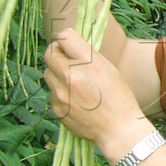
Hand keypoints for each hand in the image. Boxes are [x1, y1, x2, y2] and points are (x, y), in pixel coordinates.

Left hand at [43, 28, 150, 155]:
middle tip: (68, 61)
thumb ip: (86, 54)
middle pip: (49, 53)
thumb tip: (68, 46)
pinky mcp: (57, 108)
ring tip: (73, 82)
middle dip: (57, 55)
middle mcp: (70, 75)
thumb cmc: (117, 96)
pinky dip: (60, 92)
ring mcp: (61, 94)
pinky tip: (75, 99)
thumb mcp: (107, 67)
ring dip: (57, 73)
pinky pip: (52, 92)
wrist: (117, 128)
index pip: (64, 37)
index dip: (66, 40)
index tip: (70, 46)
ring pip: (48, 73)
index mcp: (87, 62)